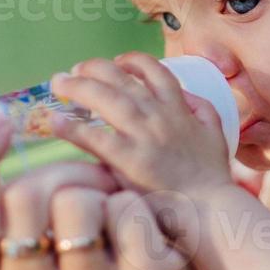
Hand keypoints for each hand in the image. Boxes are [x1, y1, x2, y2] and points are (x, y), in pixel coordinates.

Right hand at [0, 108, 205, 269]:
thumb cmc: (83, 255)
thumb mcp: (31, 239)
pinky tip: (148, 232)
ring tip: (115, 216)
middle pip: (23, 196)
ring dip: (101, 189)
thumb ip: (6, 205)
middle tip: (86, 193)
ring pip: (78, 201)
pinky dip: (140, 203)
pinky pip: (128, 210)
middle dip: (59, 175)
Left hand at [49, 52, 234, 197]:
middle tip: (76, 69)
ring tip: (58, 83)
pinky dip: (72, 127)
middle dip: (95, 68)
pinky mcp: (129, 160)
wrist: (211, 208)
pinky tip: (54, 122)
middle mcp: (159, 116)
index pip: (155, 71)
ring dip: (78, 87)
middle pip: (122, 79)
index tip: (117, 62)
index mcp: (179, 109)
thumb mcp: (215, 132)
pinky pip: (94, 138)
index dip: (133, 61)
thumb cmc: (212, 176)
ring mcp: (143, 136)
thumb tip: (186, 95)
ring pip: (106, 99)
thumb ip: (201, 109)